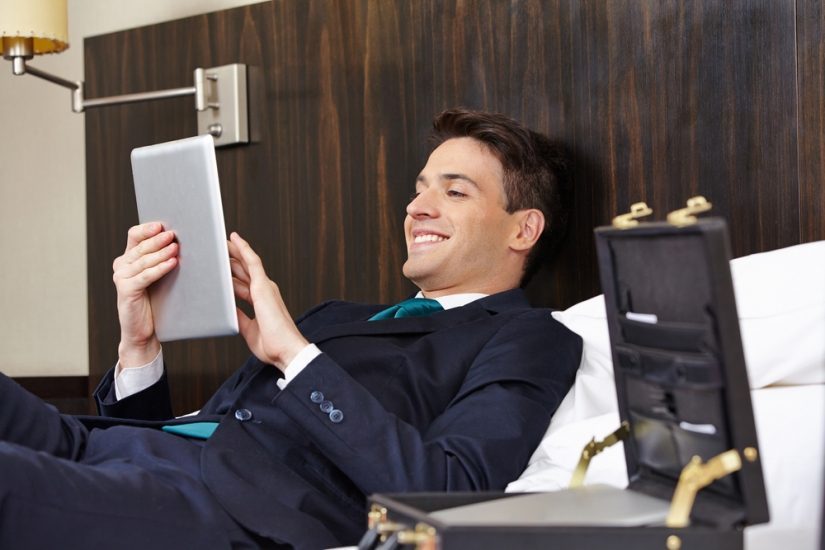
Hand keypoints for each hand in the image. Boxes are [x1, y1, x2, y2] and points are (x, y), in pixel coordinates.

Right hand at [112, 222, 178, 367]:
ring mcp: (121, 278)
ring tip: (176, 247)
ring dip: (161, 252)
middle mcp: (122, 266)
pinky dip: (159, 268)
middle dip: (158, 239)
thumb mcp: (158, 276)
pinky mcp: (126, 290)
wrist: (143, 331)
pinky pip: (145, 276)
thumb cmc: (155, 302)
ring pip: (143, 260)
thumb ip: (162, 259)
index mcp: (128, 258)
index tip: (161, 224)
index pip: (134, 235)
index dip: (147, 229)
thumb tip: (181, 241)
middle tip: (173, 234)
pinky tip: (172, 263)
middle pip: (140, 246)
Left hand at [228, 232, 308, 370]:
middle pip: (243, 270)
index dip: (232, 274)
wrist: (285, 349)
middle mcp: (264, 291)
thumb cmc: (272, 345)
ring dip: (234, 251)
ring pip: (246, 262)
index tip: (221, 268)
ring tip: (221, 241)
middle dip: (231, 259)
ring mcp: (264, 287)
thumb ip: (239, 316)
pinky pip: (253, 262)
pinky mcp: (263, 285)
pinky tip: (235, 239)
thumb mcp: (248, 329)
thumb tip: (229, 310)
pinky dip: (243, 249)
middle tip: (217, 248)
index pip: (243, 283)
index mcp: (261, 301)